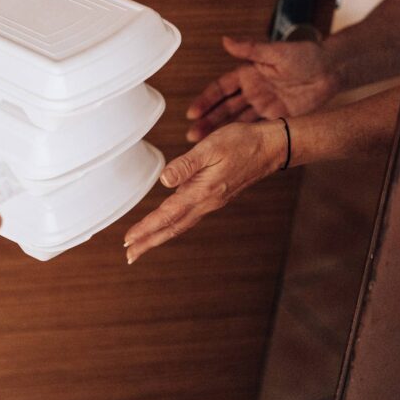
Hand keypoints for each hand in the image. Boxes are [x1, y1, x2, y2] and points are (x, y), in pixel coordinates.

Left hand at [124, 121, 284, 263]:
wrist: (271, 147)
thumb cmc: (242, 142)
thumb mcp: (211, 147)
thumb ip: (186, 165)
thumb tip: (164, 180)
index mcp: (202, 192)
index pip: (168, 215)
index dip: (146, 228)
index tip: (128, 241)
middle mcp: (206, 202)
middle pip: (172, 228)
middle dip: (149, 242)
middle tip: (129, 256)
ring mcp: (211, 201)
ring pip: (180, 224)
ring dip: (159, 236)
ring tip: (142, 244)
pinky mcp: (215, 196)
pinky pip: (189, 216)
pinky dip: (173, 224)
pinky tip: (167, 223)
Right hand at [185, 36, 340, 141]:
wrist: (331, 70)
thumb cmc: (305, 55)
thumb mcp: (276, 52)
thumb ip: (250, 49)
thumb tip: (225, 40)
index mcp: (247, 74)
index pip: (220, 89)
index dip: (205, 101)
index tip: (192, 113)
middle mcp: (251, 91)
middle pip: (224, 109)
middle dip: (207, 122)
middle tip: (191, 135)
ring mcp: (263, 106)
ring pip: (237, 122)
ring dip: (221, 133)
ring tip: (205, 146)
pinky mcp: (277, 118)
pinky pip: (257, 130)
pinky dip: (244, 139)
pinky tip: (232, 150)